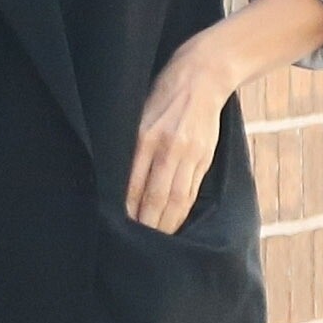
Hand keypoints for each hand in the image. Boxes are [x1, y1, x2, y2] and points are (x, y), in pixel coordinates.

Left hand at [125, 36, 232, 232]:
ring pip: (176, 199)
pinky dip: (182, 211)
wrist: (203, 75)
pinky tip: (174, 224)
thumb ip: (132, 147)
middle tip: (136, 247)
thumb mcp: (140, 114)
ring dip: (166, 224)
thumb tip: (118, 183)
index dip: (128, 211)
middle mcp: (168, 147)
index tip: (119, 229)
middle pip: (156, 197)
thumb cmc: (163, 94)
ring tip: (157, 243)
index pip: (134, 184)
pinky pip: (192, 191)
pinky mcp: (204, 156)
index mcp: (146, 136)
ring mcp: (189, 153)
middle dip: (146, 225)